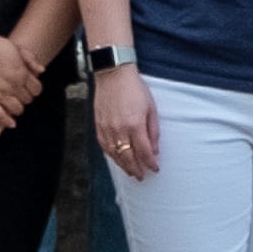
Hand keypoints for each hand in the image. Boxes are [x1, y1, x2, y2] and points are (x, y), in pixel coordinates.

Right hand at [0, 27, 46, 129]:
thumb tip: (42, 71)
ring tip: (12, 104)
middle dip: (25, 98)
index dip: (34, 89)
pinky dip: (7, 121)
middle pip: (28, 100)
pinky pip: (0, 116)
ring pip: (17, 110)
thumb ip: (30, 59)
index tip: (28, 88)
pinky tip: (10, 122)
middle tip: (18, 95)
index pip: (37, 89)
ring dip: (17, 108)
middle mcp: (13, 85)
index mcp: (21, 72)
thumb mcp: (14, 47)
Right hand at [93, 65, 161, 179]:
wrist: (113, 75)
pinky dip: (111, 156)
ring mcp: (107, 129)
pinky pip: (104, 147)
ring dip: (124, 166)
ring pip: (115, 155)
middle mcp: (119, 130)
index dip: (150, 163)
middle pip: (128, 158)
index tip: (155, 169)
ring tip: (131, 172)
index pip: (144, 152)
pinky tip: (117, 159)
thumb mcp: (151, 108)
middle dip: (136, 169)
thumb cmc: (135, 89)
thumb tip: (154, 150)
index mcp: (135, 125)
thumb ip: (153, 131)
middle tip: (142, 176)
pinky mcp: (98, 126)